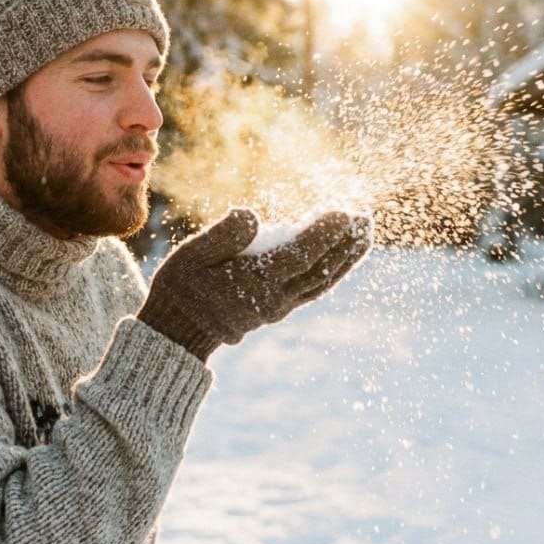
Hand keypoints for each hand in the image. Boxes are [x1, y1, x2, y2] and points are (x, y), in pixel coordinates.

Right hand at [138, 208, 371, 359]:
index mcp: (255, 283)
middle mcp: (274, 299)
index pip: (299, 256)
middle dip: (346, 244)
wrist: (176, 332)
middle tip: (366, 218)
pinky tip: (341, 258)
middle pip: (320, 270)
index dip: (324, 234)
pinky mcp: (277, 309)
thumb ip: (223, 235)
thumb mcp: (192, 255)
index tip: (344, 212)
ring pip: (322, 282)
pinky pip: (313, 289)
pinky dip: (332, 271)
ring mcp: (278, 307)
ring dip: (346, 258)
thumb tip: (253, 215)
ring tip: (363, 235)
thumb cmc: (181, 286)